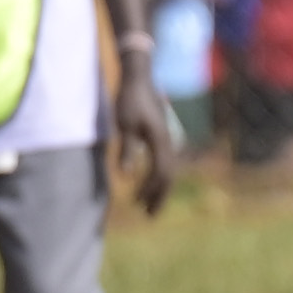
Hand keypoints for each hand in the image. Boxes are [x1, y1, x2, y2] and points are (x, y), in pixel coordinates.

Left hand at [109, 62, 177, 219]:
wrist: (138, 77)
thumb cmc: (129, 99)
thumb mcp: (124, 125)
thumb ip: (126, 151)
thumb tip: (126, 177)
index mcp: (160, 141)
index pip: (160, 173)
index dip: (150, 191)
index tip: (136, 204)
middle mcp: (168, 141)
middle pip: (169, 175)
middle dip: (159, 197)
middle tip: (148, 215)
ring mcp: (167, 138)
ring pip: (168, 169)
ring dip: (158, 188)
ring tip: (147, 204)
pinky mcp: (161, 135)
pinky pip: (163, 161)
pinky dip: (157, 175)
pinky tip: (148, 182)